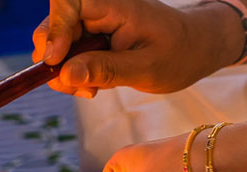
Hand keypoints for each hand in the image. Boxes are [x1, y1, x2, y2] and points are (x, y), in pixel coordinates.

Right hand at [31, 0, 243, 96]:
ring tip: (91, 89)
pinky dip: (73, 74)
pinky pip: (66, 55)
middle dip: (55, 61)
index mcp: (113, 4)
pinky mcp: (90, 38)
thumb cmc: (178, 53)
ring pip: (55, 45)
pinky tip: (93, 84)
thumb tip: (65, 74)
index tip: (55, 62)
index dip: (54, 30)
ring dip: (64, 73)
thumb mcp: (145, 68)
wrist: (194, 49)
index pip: (67, 3)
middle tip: (75, 87)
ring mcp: (92, 23)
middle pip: (52, 26)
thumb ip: (104, 69)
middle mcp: (97, 8)